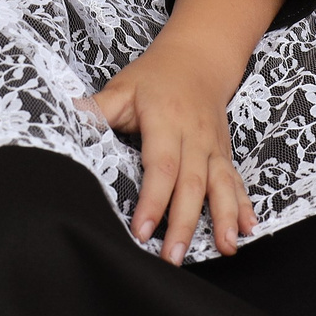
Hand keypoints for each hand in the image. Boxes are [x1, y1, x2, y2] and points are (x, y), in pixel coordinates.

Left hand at [83, 32, 255, 264]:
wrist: (198, 58)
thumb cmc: (154, 77)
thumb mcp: (123, 87)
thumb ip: (97, 108)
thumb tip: (66, 118)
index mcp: (167, 121)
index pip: (161, 165)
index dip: (153, 200)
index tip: (142, 231)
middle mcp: (194, 137)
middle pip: (191, 184)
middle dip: (184, 223)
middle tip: (172, 258)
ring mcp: (213, 147)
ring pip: (220, 185)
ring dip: (224, 218)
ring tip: (225, 248)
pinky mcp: (224, 154)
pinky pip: (236, 182)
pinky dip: (244, 206)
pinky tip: (249, 229)